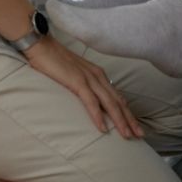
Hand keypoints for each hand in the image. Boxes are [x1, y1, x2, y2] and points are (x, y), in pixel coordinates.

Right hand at [24, 36, 143, 139]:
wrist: (42, 45)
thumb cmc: (55, 61)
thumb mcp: (75, 75)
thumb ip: (85, 86)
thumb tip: (90, 101)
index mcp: (98, 75)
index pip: (118, 97)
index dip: (128, 113)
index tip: (136, 127)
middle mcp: (98, 76)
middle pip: (118, 101)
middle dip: (130, 119)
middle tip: (140, 135)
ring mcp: (89, 78)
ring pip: (109, 103)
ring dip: (119, 121)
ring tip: (127, 136)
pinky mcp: (77, 81)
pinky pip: (91, 102)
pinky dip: (98, 116)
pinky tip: (103, 129)